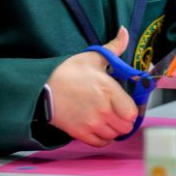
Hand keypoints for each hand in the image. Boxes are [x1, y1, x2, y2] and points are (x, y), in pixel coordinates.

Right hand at [46, 27, 137, 146]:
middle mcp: (103, 110)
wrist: (43, 87)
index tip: (126, 105)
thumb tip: (124, 32)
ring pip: (114, 136)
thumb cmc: (68, 72)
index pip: (132, 113)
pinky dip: (102, 138)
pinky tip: (98, 128)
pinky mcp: (80, 133)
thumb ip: (114, 47)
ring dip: (113, 129)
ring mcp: (91, 123)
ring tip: (107, 120)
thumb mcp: (92, 57)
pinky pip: (100, 143)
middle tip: (117, 113)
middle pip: (125, 127)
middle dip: (123, 121)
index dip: (131, 110)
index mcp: (109, 90)